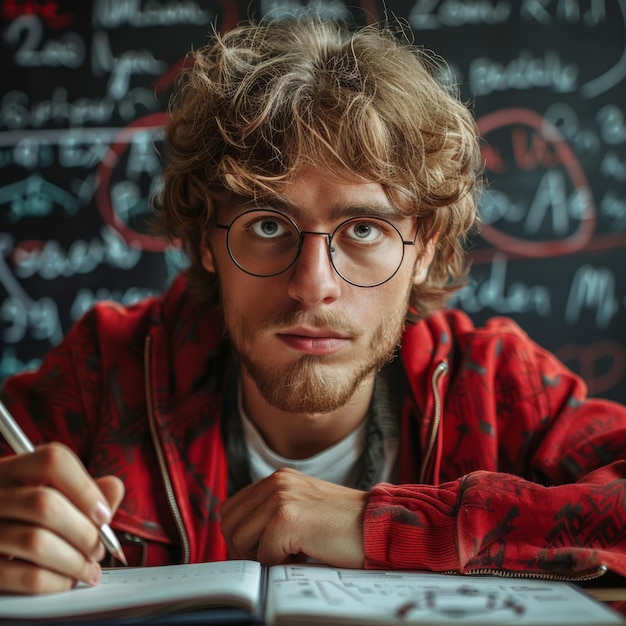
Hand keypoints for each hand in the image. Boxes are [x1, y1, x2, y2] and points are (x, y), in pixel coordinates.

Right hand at [0, 442, 123, 593]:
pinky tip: (66, 581)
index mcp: (13, 470)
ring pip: (36, 542)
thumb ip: (85, 492)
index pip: (53, 461)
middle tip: (99, 548)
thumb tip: (113, 488)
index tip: (103, 514)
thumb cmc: (27, 520)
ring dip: (74, 561)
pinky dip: (56, 582)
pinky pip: (25, 576)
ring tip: (88, 569)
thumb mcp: (54, 496)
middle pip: (45, 505)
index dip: (86, 488)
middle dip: (84, 532)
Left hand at [220, 467, 366, 567]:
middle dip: (242, 549)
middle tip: (269, 560)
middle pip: (229, 522)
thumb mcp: (304, 508)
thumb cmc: (345, 526)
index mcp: (279, 478)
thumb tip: (243, 541)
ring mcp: (281, 497)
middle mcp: (277, 482)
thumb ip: (274, 514)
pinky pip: (264, 555)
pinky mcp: (287, 518)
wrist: (378, 526)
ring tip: (289, 557)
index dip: (238, 536)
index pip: (232, 508)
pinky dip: (279, 565)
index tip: (256, 553)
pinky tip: (303, 557)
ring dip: (261, 557)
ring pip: (240, 539)